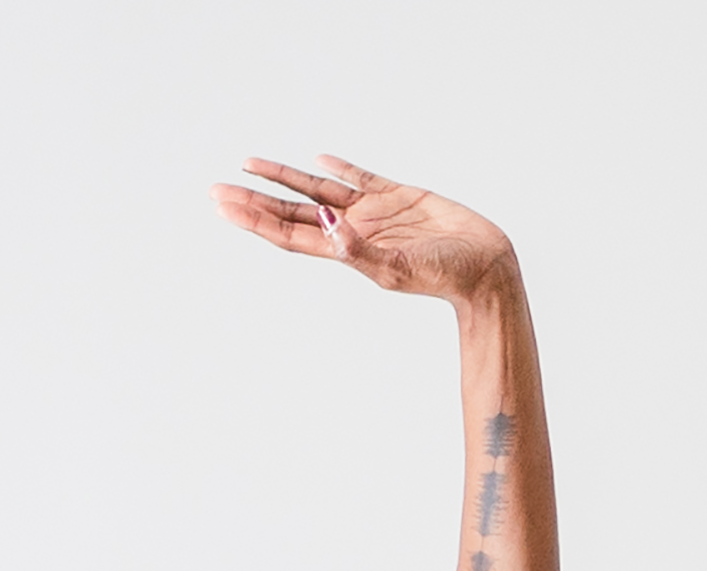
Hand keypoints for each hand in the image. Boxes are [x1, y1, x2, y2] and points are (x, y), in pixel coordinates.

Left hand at [211, 158, 517, 304]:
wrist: (488, 270)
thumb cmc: (447, 277)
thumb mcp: (399, 269)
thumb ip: (359, 250)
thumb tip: (326, 222)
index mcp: (349, 250)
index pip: (291, 234)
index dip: (256, 219)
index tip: (224, 204)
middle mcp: (355, 231)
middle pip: (294, 213)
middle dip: (256, 201)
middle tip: (219, 190)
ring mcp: (375, 213)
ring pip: (318, 190)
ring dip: (283, 178)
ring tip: (249, 164)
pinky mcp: (398, 197)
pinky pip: (360, 178)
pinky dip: (339, 167)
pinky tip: (321, 157)